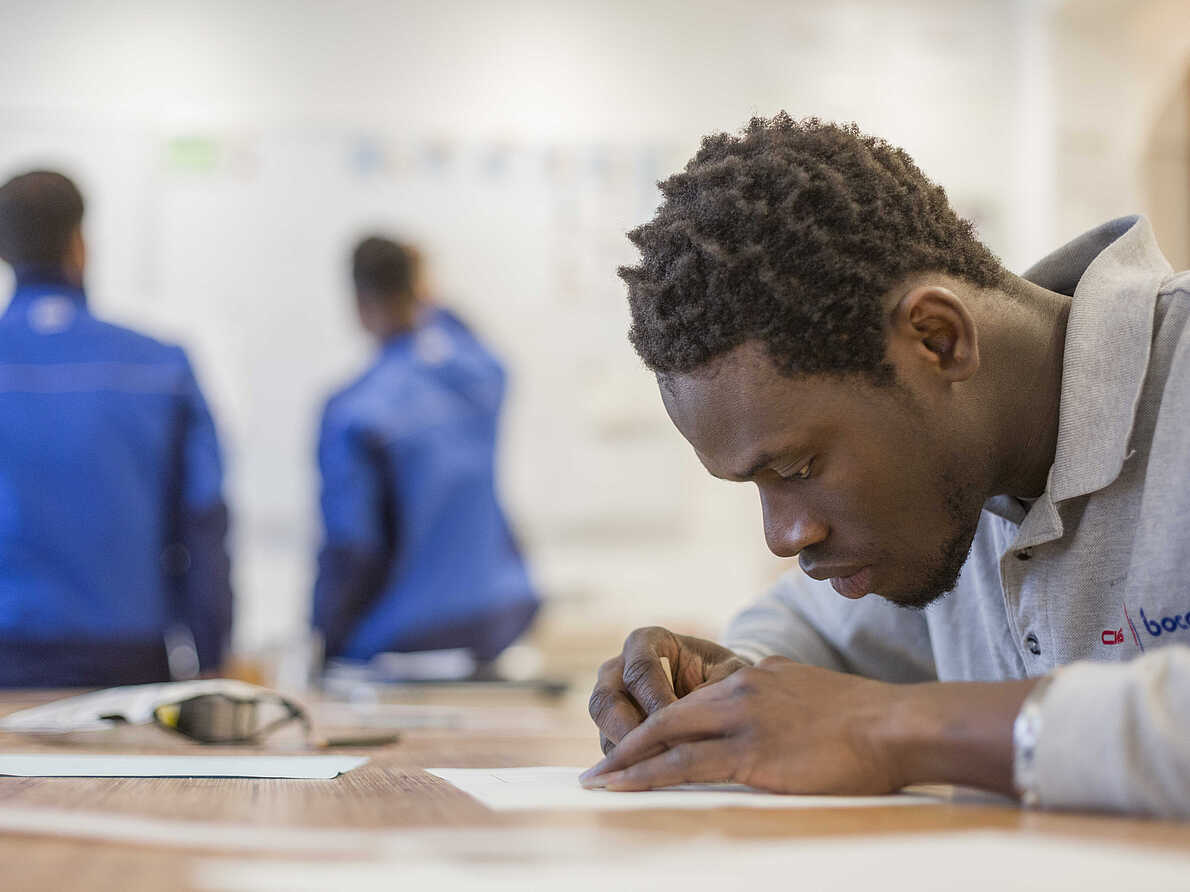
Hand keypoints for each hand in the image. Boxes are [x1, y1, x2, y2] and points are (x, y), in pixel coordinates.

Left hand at [581, 656, 907, 793]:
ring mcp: (744, 719)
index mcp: (754, 677)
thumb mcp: (810, 692)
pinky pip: (686, 765)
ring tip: (598, 781)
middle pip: (668, 714)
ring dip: (626, 761)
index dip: (657, 723)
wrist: (897, 725)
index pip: (692, 701)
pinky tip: (626, 787)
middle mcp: (740, 690)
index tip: (632, 742)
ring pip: (667, 738)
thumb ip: (778, 697)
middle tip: (599, 766)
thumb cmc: (868, 721)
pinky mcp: (752, 751)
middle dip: (628, 741)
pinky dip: (649, 776)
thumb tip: (765, 713)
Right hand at [588, 626, 748, 754]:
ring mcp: (610, 697)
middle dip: (629, 729)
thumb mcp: (726, 674)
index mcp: (645, 642)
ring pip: (601, 725)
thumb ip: (712, 691)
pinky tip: (653, 776)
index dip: (656, 699)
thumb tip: (695, 722)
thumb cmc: (722, 676)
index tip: (679, 723)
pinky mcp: (610, 727)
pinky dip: (629, 763)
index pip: (640, 669)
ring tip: (653, 768)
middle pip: (606, 698)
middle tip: (656, 751)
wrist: (720, 692)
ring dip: (624, 749)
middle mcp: (619, 667)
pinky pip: (609, 746)